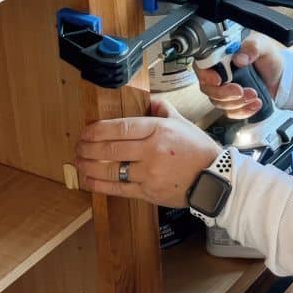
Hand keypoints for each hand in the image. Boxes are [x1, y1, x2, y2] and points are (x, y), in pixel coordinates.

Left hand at [75, 98, 220, 205]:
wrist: (213, 179)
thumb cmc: (197, 149)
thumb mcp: (181, 122)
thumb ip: (160, 108)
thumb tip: (144, 100)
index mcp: (159, 130)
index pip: (121, 127)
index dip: (98, 130)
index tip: (86, 131)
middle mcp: (152, 151)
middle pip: (111, 149)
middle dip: (88, 147)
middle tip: (78, 146)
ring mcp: (149, 173)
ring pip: (111, 170)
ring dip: (89, 166)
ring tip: (79, 162)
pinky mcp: (148, 192)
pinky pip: (119, 188)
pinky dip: (100, 184)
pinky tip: (89, 180)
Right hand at [195, 34, 283, 119]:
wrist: (281, 76)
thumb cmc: (268, 58)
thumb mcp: (263, 46)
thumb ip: (252, 47)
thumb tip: (240, 57)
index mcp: (221, 57)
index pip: (203, 66)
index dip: (206, 75)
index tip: (218, 80)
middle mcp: (219, 74)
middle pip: (208, 88)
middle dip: (224, 93)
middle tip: (240, 90)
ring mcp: (225, 90)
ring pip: (218, 103)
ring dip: (236, 103)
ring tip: (254, 95)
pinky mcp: (233, 102)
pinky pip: (230, 112)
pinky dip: (243, 111)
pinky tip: (255, 104)